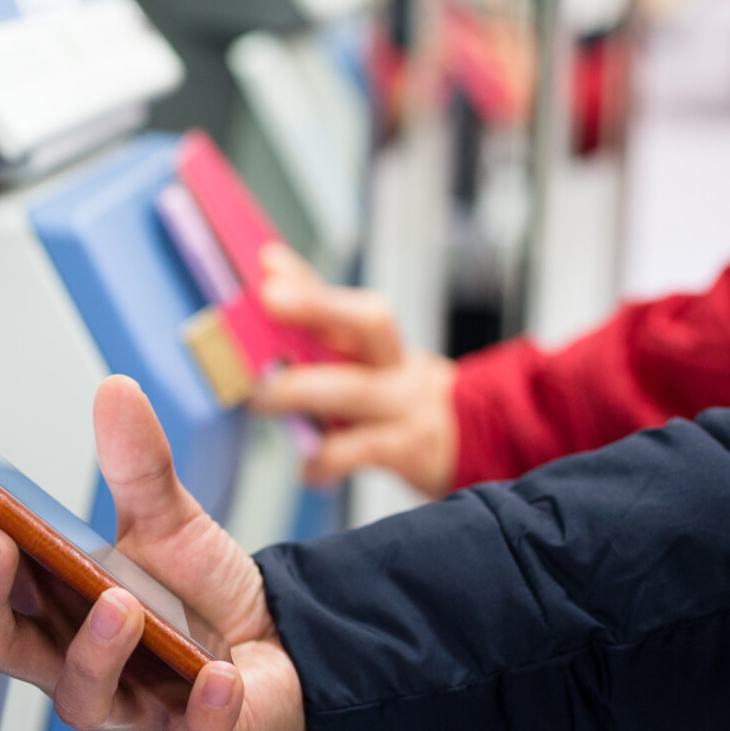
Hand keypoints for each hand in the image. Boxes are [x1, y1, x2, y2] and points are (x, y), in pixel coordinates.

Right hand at [0, 376, 305, 730]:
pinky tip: (217, 678)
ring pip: (83, 699)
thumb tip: (116, 393)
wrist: (283, 651)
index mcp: (52, 600)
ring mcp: (128, 701)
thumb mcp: (170, 520)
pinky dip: (200, 712)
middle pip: (0, 644)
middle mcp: (72, 657)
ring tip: (119, 604)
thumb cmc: (203, 598)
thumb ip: (140, 466)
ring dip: (95, 653)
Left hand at [251, 244, 458, 496]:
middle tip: (269, 299)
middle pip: (368, 321)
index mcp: (377, 342)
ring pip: (356, 388)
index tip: (268, 262)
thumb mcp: (364, 365)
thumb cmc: (393, 401)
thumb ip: (317, 339)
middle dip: (317, 306)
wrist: (469, 442)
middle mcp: (394, 364)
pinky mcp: (410, 449)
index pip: (340, 296)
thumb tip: (262, 299)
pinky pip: (364, 450)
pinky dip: (329, 460)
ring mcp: (404, 404)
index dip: (306, 278)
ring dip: (301, 389)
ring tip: (260, 396)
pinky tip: (306, 469)